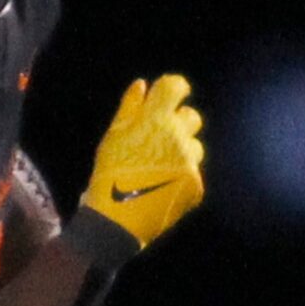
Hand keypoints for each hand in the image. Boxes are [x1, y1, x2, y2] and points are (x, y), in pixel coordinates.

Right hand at [81, 74, 204, 248]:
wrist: (117, 221)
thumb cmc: (108, 176)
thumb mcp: (111, 139)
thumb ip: (129, 109)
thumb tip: (142, 85)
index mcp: (156, 120)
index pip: (175, 87)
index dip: (172, 88)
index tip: (165, 96)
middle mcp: (179, 136)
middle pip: (191, 117)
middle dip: (177, 122)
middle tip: (158, 137)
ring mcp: (190, 162)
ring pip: (194, 146)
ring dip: (181, 150)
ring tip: (159, 166)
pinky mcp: (196, 184)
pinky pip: (192, 172)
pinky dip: (180, 175)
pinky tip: (162, 186)